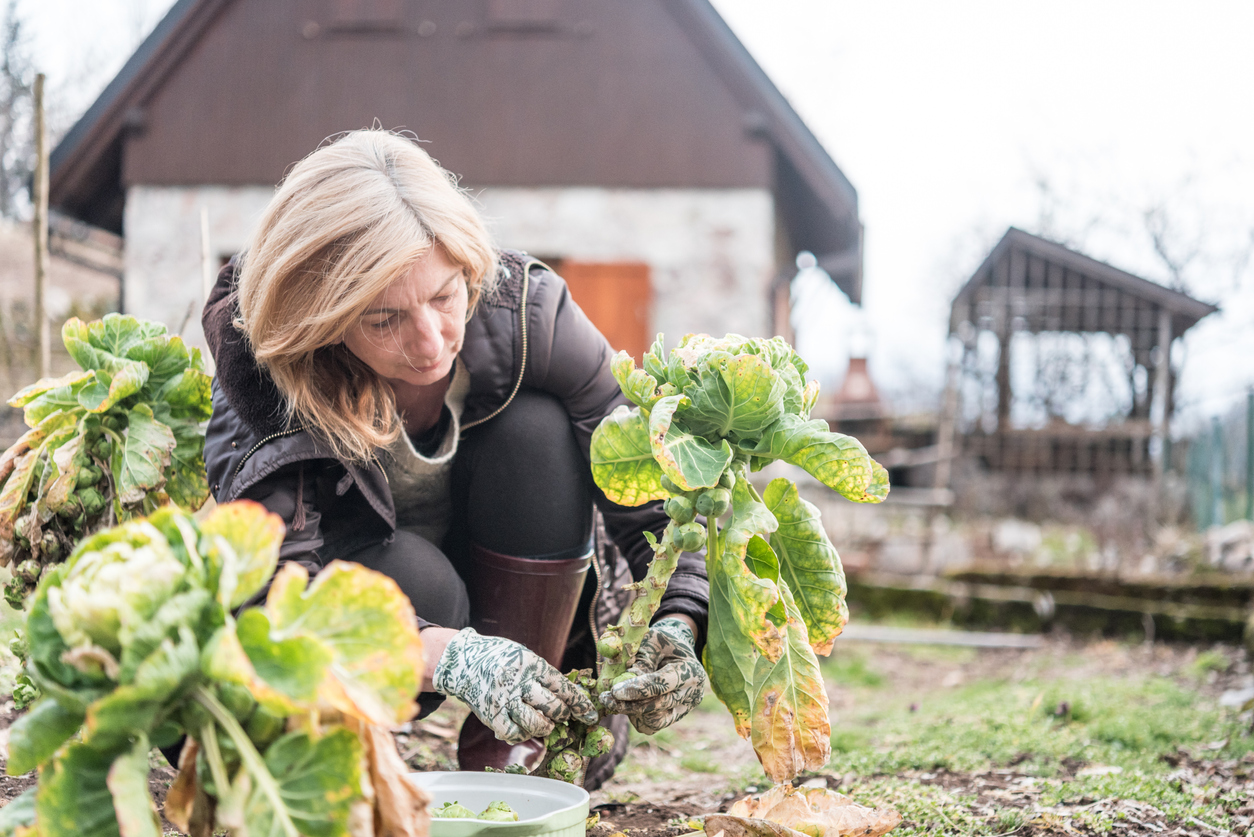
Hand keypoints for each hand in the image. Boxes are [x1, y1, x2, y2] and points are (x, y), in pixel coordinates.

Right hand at [433, 628, 597, 742]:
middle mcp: (519, 682)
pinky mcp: (491, 715)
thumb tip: (567, 698)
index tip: (591, 714)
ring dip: (545, 727)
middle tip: (561, 715)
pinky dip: (523, 734)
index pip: (562, 686)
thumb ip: (542, 674)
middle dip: (562, 714)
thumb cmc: (499, 658)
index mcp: (531, 664)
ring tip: (545, 724)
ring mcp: (504, 700)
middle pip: (552, 706)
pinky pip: (514, 733)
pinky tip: (523, 727)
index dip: (579, 703)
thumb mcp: (523, 655)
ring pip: (535, 723)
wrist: (462, 661)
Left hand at [600, 617, 705, 734]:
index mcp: (690, 671)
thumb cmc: (663, 643)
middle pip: (658, 705)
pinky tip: (628, 704)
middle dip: (629, 704)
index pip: (661, 684)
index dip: (637, 689)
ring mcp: (686, 708)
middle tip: (605, 698)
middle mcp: (692, 693)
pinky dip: (638, 718)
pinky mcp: (675, 717)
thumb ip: (641, 659)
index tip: (614, 691)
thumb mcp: (652, 641)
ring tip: (616, 699)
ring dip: (632, 712)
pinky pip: (653, 725)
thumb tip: (621, 680)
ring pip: (655, 720)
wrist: (678, 651)